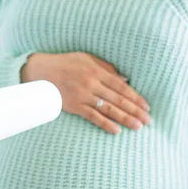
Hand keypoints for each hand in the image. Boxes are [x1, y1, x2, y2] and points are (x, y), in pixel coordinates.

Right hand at [21, 52, 151, 134]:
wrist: (39, 71)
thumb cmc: (64, 63)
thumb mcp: (86, 58)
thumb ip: (106, 67)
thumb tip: (125, 81)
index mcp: (96, 71)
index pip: (122, 87)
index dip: (136, 97)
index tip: (147, 107)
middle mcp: (91, 83)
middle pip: (118, 99)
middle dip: (135, 110)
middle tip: (148, 120)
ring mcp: (82, 95)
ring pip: (108, 109)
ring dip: (125, 118)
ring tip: (138, 126)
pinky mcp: (73, 106)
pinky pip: (92, 116)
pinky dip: (105, 124)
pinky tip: (116, 130)